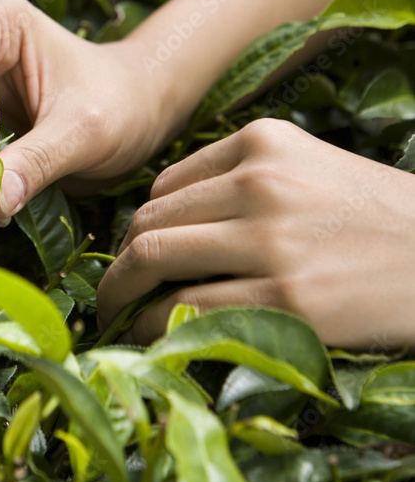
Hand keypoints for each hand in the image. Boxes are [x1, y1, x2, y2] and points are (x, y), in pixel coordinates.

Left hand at [97, 118, 414, 349]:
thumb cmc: (372, 217)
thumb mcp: (310, 167)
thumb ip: (241, 178)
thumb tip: (162, 220)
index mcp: (263, 142)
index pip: (166, 185)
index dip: (143, 226)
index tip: (136, 255)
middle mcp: (261, 183)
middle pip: (151, 221)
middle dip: (119, 263)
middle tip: (109, 293)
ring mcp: (272, 241)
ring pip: (155, 261)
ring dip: (123, 296)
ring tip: (118, 317)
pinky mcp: (288, 299)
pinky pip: (187, 311)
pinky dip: (154, 328)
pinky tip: (152, 339)